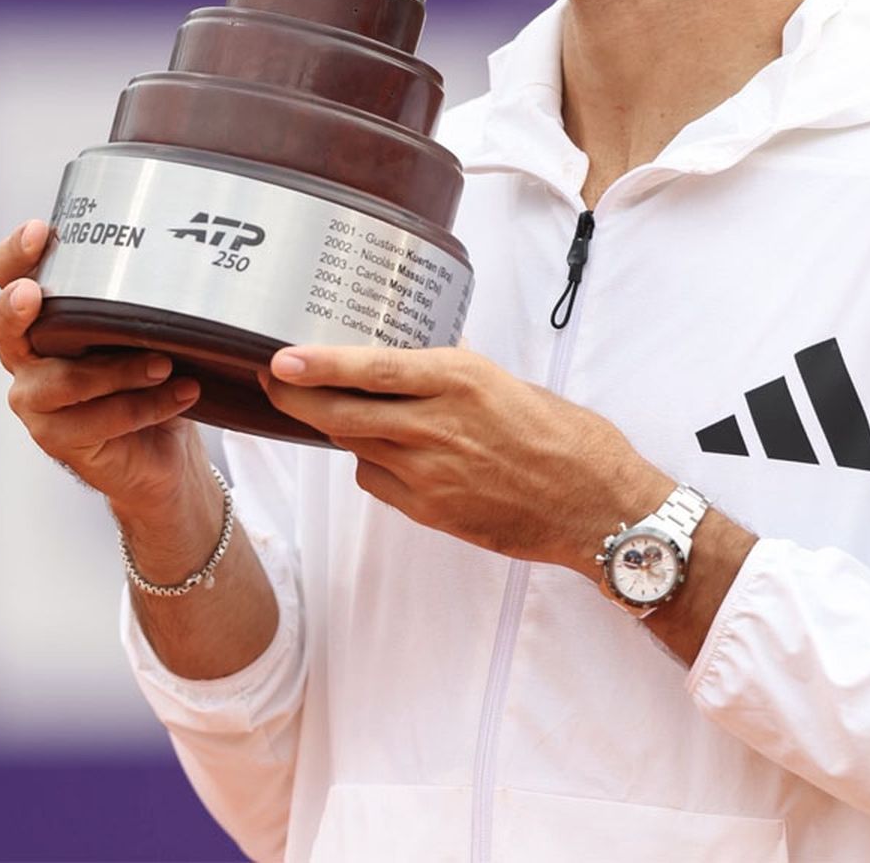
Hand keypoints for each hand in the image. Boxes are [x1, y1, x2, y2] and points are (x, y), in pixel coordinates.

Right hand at [0, 219, 204, 514]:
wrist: (164, 447)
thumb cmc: (151, 373)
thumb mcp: (148, 326)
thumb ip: (148, 296)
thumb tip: (190, 255)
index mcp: (44, 316)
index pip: (8, 276)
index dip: (15, 254)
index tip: (40, 231)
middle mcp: (28, 355)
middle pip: (4, 324)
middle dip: (18, 305)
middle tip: (35, 294)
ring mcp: (36, 399)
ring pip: (65, 380)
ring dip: (119, 370)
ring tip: (165, 363)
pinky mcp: (57, 438)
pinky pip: (98, 420)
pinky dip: (146, 405)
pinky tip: (183, 393)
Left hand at [262, 344, 670, 574]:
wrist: (596, 504)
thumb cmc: (566, 436)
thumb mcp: (510, 383)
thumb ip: (457, 375)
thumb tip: (419, 359)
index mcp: (459, 381)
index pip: (370, 369)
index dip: (318, 365)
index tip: (279, 358)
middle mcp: (436, 425)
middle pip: (340, 414)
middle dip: (295, 399)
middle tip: (273, 382)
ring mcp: (430, 473)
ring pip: (355, 446)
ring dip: (336, 428)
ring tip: (327, 409)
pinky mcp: (431, 510)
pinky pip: (378, 481)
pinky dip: (372, 463)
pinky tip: (387, 452)